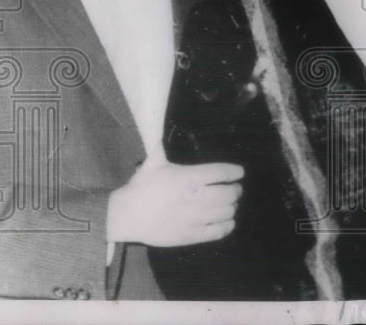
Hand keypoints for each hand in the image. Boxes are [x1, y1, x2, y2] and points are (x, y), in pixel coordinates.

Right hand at [107, 155, 243, 246]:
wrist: (126, 216)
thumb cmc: (141, 187)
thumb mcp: (153, 163)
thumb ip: (163, 146)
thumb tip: (163, 130)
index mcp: (189, 177)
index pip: (222, 172)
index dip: (235, 172)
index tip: (239, 172)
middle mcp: (196, 197)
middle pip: (229, 193)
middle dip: (236, 191)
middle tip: (236, 189)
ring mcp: (195, 217)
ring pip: (226, 212)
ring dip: (232, 207)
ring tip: (230, 204)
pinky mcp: (191, 235)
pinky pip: (218, 232)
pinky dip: (227, 226)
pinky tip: (227, 222)